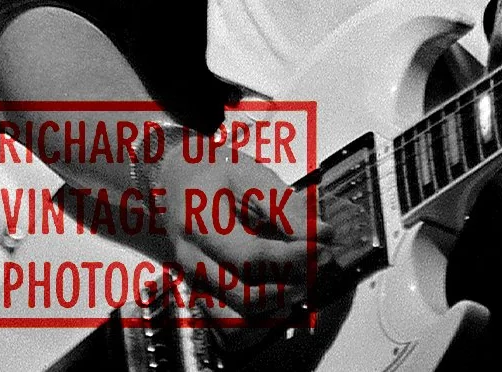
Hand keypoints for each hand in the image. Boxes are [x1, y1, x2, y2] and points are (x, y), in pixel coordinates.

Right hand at [154, 135, 329, 326]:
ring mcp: (195, 285)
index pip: (250, 256)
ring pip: (238, 320)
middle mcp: (192, 263)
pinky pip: (231, 327)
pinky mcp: (202, 297)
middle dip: (293, 282)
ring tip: (305, 277)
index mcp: (199, 226)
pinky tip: (282, 293)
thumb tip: (320, 233)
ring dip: (279, 305)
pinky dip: (261, 318)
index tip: (323, 243)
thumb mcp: (248, 174)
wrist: (177, 183)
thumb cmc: (215, 175)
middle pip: (245, 295)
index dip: (292, 256)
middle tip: (322, 259)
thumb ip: (283, 205)